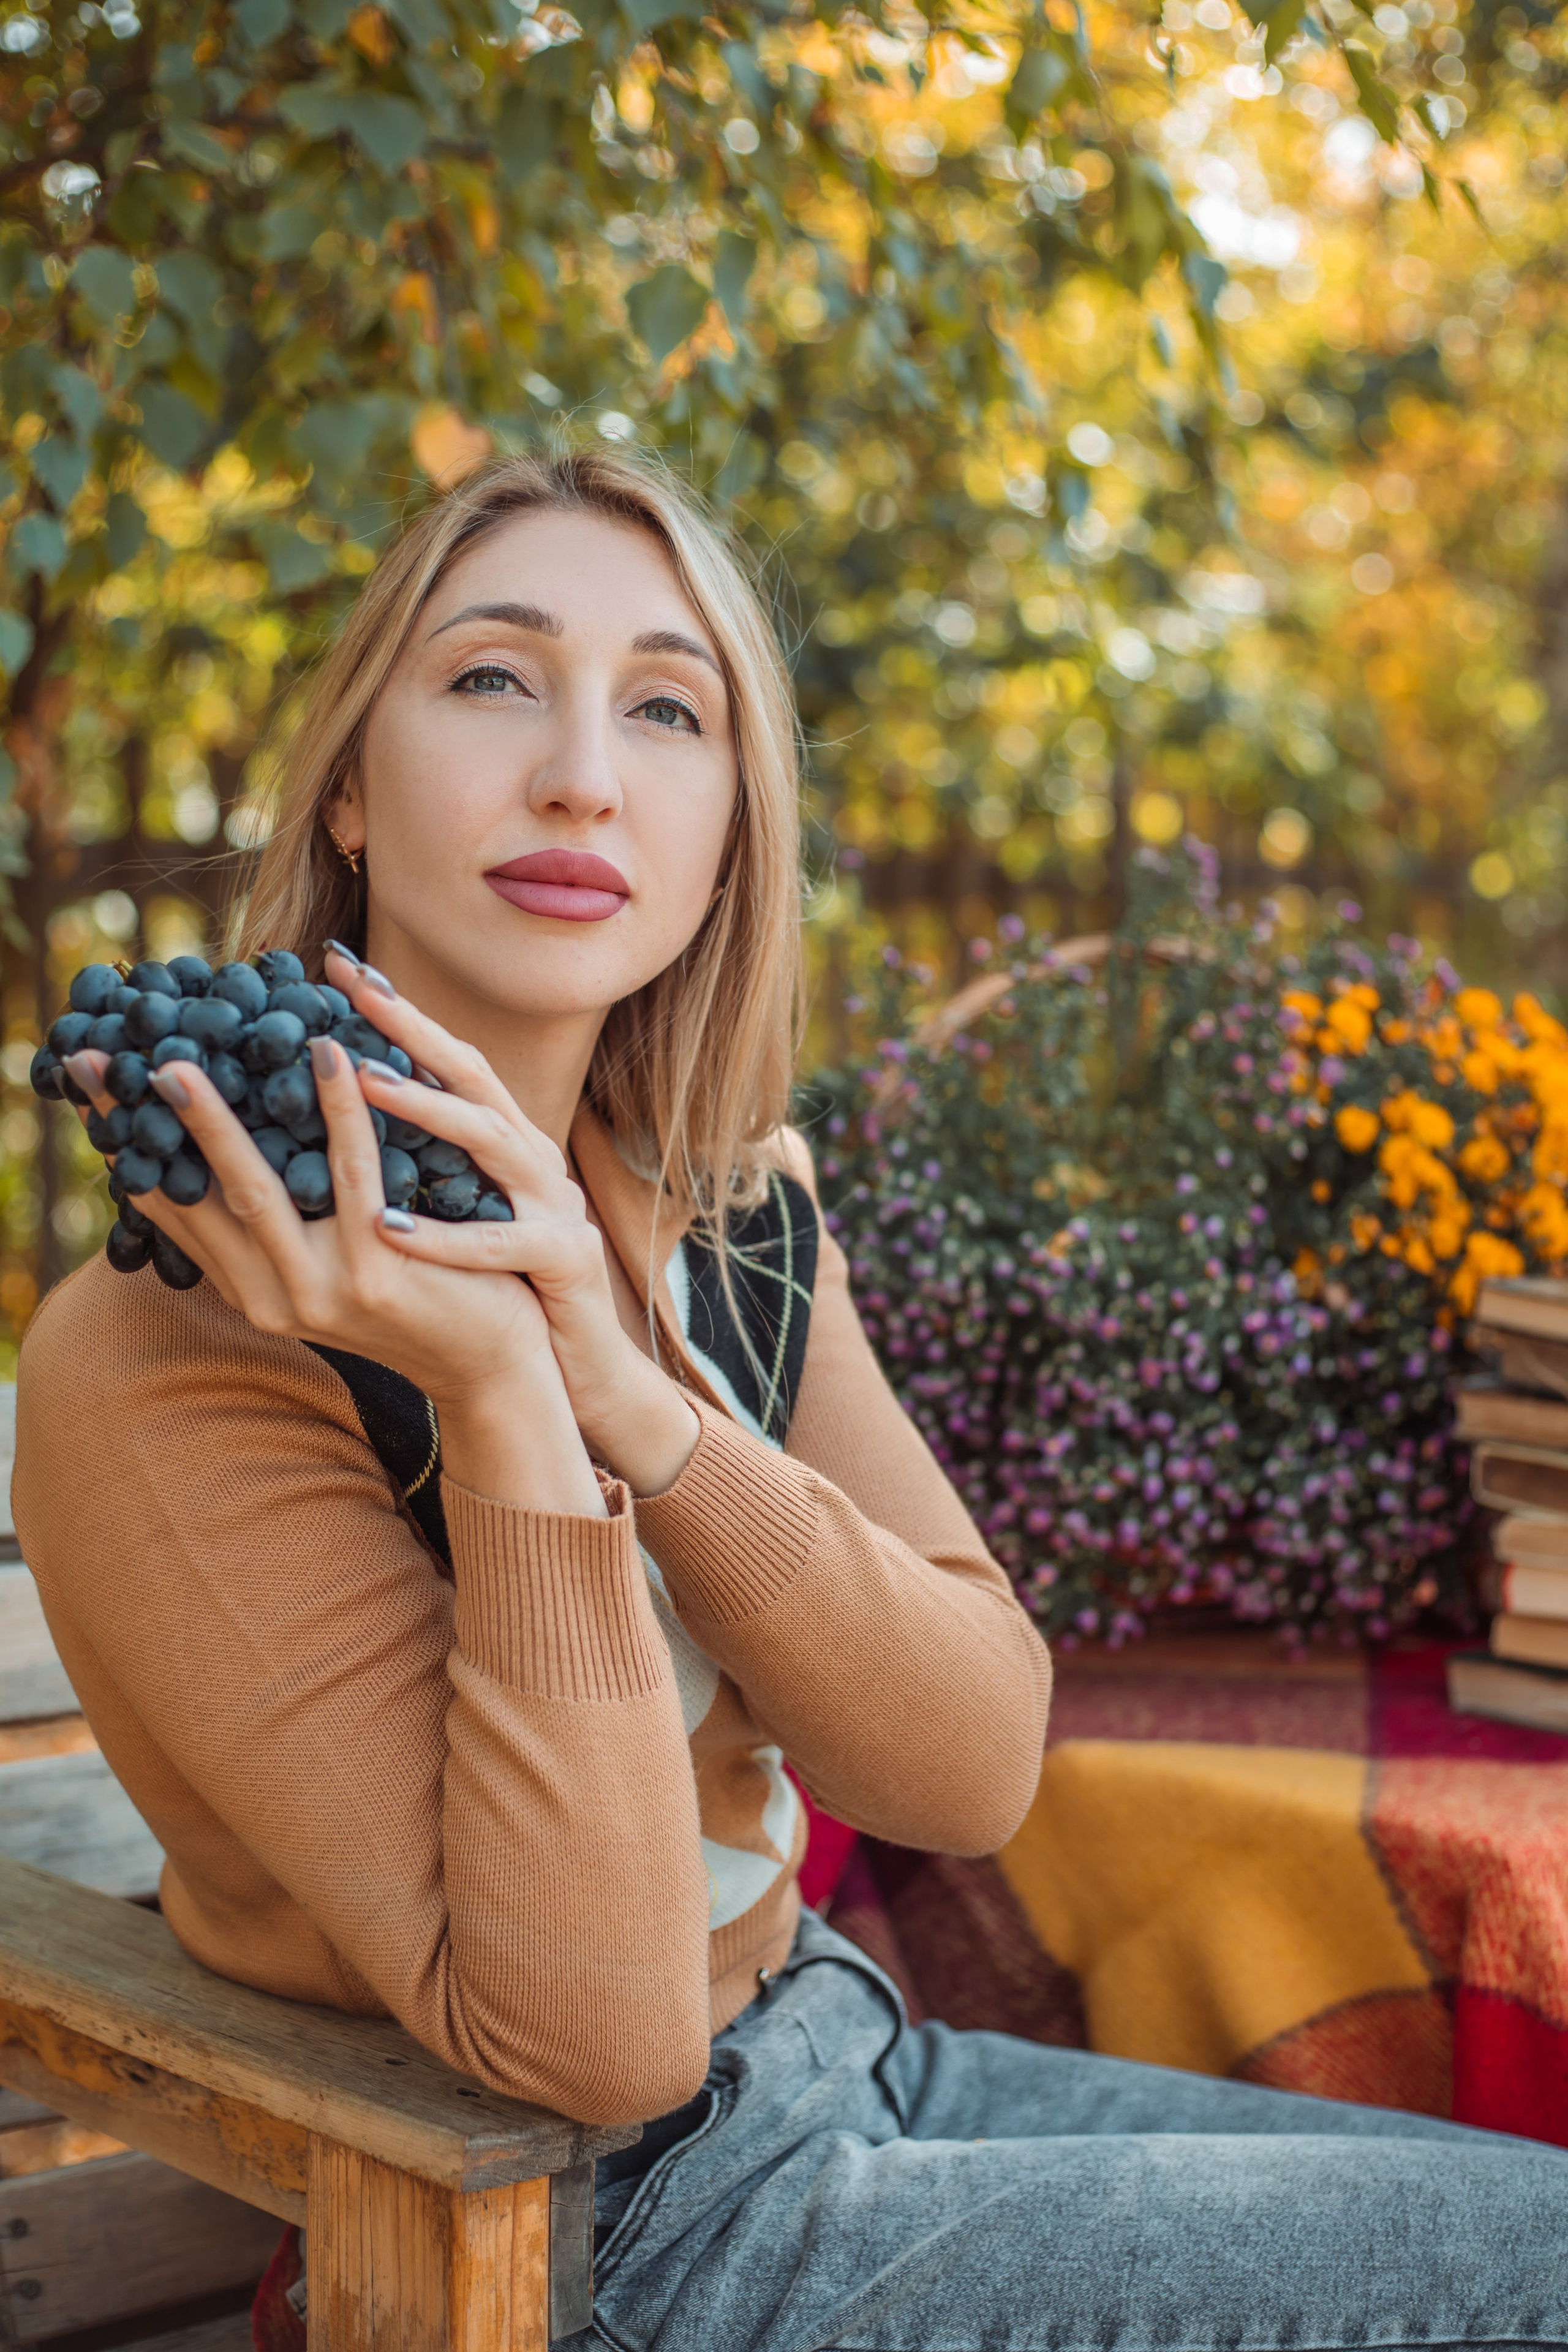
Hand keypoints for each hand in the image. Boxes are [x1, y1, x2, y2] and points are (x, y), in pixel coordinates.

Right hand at [63, 1035, 605, 1516]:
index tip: (97, 1087)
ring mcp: (322, 1291)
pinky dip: (340, 1110)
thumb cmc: (419, 1294)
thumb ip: (284, 1224)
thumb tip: (234, 1142)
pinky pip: (353, 1175)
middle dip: (155, 1127)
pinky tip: (330, 1054)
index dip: (135, 1149)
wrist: (493, 1364)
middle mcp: (275, 1298)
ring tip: (185, 1059)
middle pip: (198, 1198)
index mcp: (254, 1291)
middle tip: (118, 1060)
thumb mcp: (332, 1265)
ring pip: (258, 1189)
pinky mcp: (377, 1275)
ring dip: (219, 1122)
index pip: (178, 1213)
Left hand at [322, 947, 699, 1497]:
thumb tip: (315, 1121)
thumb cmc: (497, 1289)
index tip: (334, 964)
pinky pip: (501, 1244)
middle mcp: (533, 1160)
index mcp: (503, 1144)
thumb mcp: (452, 1210)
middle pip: (474, 1076)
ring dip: (427, 1109)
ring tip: (363, 1081)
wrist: (570, 1369)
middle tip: (349, 988)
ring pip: (492, 1142)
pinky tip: (386, 1226)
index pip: (447, 1059)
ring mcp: (554, 1207)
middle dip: (413, 1027)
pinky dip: (444, 1236)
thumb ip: (409, 1164)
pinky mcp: (565, 1262)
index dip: (397, 1010)